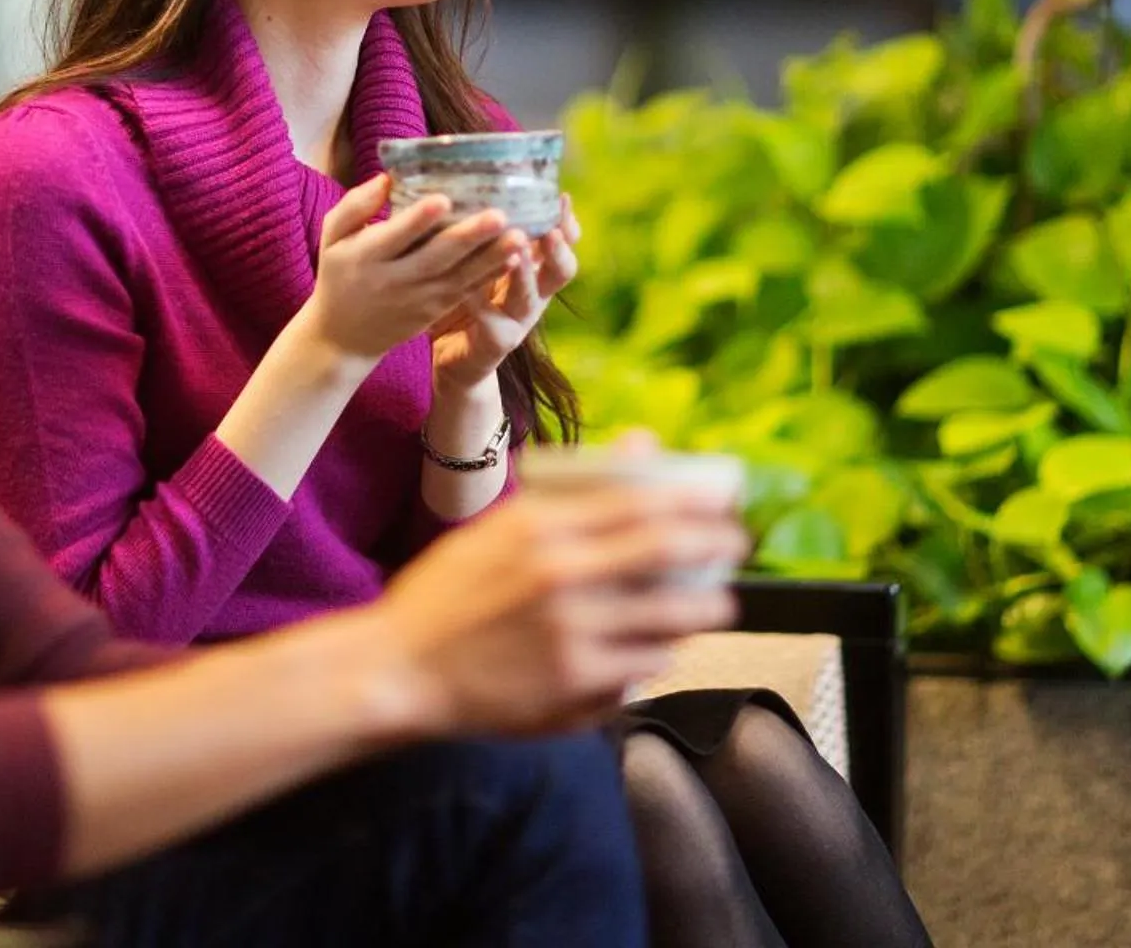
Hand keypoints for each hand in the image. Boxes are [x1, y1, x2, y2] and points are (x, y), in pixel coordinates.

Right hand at [299, 175, 527, 364]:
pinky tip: (514, 258)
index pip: (395, 237)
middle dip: (470, 237)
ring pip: (460, 277)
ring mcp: (420, 298)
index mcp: (366, 257)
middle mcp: (395, 279)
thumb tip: (388, 177)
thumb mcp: (332, 237)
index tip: (444, 198)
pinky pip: (467, 290)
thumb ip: (355, 206)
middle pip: (436, 257)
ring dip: (492, 257)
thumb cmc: (340, 274)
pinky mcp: (436, 309)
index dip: (419, 220)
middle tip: (499, 215)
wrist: (344, 337)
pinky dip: (491, 276)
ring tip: (521, 236)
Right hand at [367, 481, 744, 736]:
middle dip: (719, 549)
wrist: (398, 669)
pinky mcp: (577, 686)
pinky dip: (661, 652)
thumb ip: (576, 492)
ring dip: (703, 608)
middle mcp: (561, 576)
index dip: (698, 502)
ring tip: (708, 603)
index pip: (644, 501)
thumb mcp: (501, 527)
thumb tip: (645, 444)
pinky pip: (648, 665)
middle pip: (672, 554)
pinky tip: (656, 646)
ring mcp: (572, 633)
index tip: (723, 504)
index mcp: (539, 525)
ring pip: (673, 617)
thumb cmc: (449, 593)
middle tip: (733, 549)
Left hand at [430, 194, 579, 393]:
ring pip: (530, 298)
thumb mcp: (476, 262)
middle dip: (558, 248)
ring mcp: (517, 323)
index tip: (561, 196)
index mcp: (532, 270)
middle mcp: (532, 296)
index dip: (566, 222)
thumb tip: (467, 178)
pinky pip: (493, 325)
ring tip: (517, 249)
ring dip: (525, 273)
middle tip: (551, 227)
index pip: (561, 243)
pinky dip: (481, 306)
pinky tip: (467, 289)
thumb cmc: (463, 299)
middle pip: (562, 270)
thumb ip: (480, 231)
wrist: (453, 360)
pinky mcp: (495, 345)